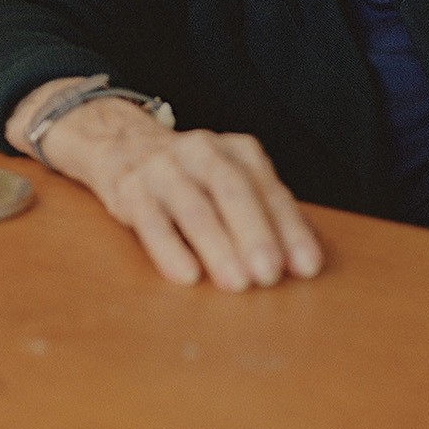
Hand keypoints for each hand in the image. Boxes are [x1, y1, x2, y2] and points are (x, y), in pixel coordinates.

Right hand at [6, 82, 322, 289]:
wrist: (122, 146)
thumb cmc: (193, 179)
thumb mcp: (231, 183)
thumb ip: (264, 216)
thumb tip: (300, 263)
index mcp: (238, 151)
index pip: (269, 191)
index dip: (290, 229)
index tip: (307, 267)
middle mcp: (202, 152)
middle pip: (232, 190)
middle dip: (255, 233)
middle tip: (271, 273)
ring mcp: (164, 168)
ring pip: (194, 206)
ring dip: (217, 246)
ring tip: (237, 283)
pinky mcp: (130, 189)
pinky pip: (151, 221)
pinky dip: (170, 249)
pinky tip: (187, 276)